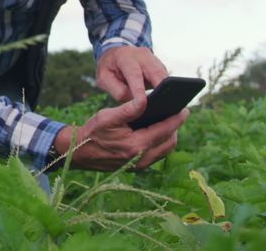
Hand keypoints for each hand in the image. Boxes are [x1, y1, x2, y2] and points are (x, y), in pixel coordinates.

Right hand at [51, 97, 187, 170]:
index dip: (177, 119)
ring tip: (169, 121)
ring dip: (169, 136)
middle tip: (178, 113)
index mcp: (136, 145)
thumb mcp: (108, 116)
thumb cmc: (93, 132)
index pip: (165, 130)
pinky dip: (161, 143)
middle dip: (176, 127)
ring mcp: (140, 165)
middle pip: (169, 142)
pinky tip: (157, 131)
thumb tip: (145, 98)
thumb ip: (129, 108)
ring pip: (165, 150)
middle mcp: (141, 158)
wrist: (80, 152)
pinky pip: (156, 155)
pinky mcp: (137, 167)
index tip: (185, 109)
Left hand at [96, 46, 168, 102]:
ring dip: (165, 90)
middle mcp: (142, 56)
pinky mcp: (160, 66)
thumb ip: (118, 90)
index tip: (142, 104)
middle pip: (156, 73)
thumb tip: (134, 102)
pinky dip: (165, 90)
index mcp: (125, 58)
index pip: (134, 74)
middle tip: (161, 107)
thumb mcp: (104, 78)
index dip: (139, 90)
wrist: (115, 54)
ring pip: (164, 76)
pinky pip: (165, 79)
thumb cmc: (109, 68)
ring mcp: (154, 60)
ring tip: (163, 107)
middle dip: (160, 90)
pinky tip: (163, 102)